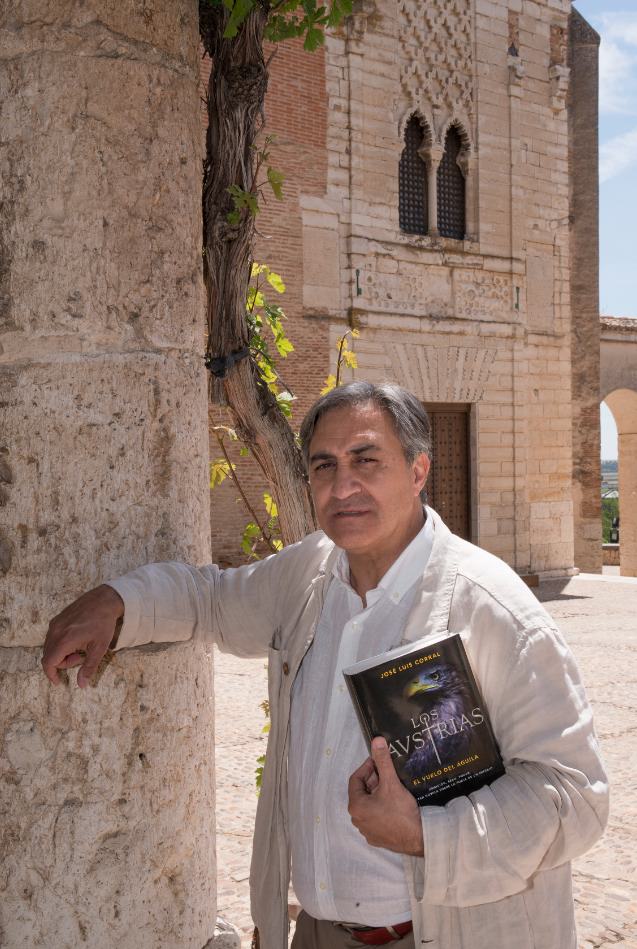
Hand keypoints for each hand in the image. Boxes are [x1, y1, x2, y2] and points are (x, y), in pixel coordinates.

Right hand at [42, 585, 124, 688]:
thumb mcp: (99, 648)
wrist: (104, 599)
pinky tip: (77, 639)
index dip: (51, 675)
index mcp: (64, 640)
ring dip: (62, 653)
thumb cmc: (103, 623)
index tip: (59, 681)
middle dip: (62, 663)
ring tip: (81, 648)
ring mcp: (55, 623)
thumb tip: (81, 685)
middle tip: (81, 658)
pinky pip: (52, 637)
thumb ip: (89, 667)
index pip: (48, 663)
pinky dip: (61, 644)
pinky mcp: (57, 618)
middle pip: (49, 656)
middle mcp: (55, 631)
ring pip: (50, 647)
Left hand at [348, 737, 423, 855]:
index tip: (378, 761)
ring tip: (391, 785)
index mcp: (355, 806)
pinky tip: (394, 803)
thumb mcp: (391, 782)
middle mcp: (357, 820)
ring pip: (369, 805)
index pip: (355, 780)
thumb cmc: (401, 811)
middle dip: (373, 780)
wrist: (418, 838)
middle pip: (362, 793)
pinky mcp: (377, 838)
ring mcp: (367, 831)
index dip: (366, 767)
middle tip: (386, 772)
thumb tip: (376, 740)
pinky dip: (381, 808)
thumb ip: (383, 761)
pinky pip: (375, 818)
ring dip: (377, 794)